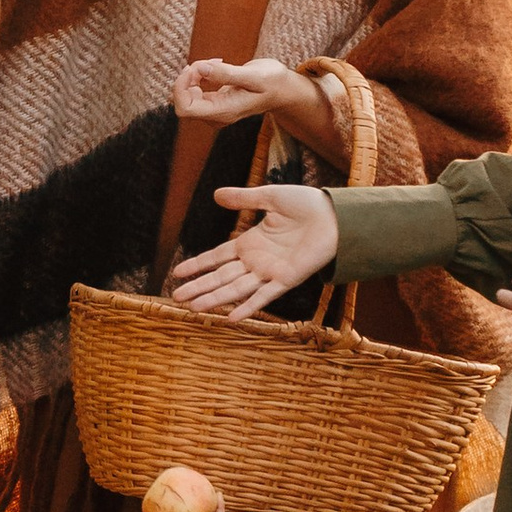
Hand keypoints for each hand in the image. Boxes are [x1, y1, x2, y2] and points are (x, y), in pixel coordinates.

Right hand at [165, 180, 338, 311]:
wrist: (335, 215)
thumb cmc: (306, 205)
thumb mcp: (270, 197)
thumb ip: (244, 199)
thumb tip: (215, 195)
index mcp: (251, 242)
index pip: (217, 257)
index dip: (198, 264)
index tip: (177, 273)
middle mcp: (257, 260)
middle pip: (221, 277)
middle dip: (199, 287)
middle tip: (176, 298)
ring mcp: (270, 271)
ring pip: (236, 289)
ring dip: (214, 298)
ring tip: (193, 308)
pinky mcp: (287, 279)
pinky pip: (264, 296)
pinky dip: (248, 307)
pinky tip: (231, 317)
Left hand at [171, 54, 317, 133]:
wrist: (282, 90)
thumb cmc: (272, 82)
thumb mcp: (253, 75)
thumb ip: (226, 73)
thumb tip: (200, 68)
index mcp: (223, 111)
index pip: (184, 109)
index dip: (181, 87)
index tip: (194, 68)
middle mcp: (216, 115)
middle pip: (182, 101)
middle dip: (188, 78)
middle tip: (208, 62)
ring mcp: (214, 111)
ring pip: (187, 94)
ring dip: (195, 74)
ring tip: (217, 62)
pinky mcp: (214, 103)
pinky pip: (194, 91)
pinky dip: (199, 75)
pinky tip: (216, 66)